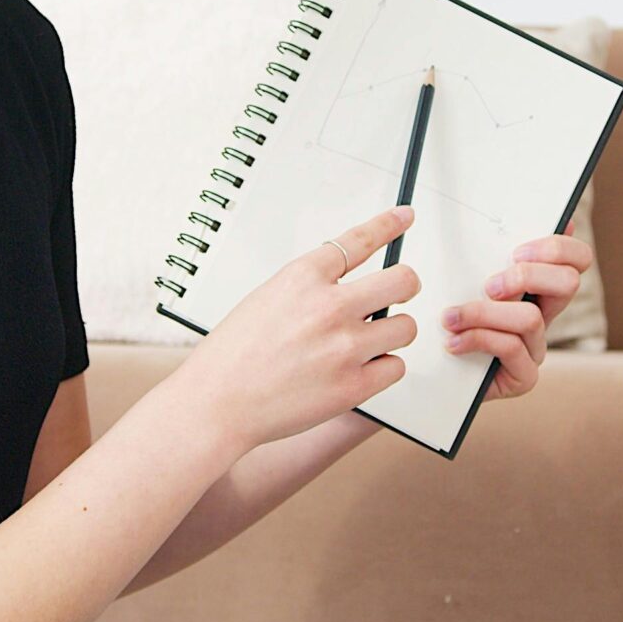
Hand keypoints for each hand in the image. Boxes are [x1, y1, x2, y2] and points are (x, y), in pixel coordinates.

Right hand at [164, 205, 421, 453]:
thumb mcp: (267, 298)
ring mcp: (345, 347)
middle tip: (399, 294)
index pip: (361, 239)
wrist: (216, 403)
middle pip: (403, 280)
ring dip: (392, 333)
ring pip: (406, 327)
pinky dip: (382, 369)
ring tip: (368, 343)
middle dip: (406, 286)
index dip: (389, 225)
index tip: (403, 217)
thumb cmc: (233, 356)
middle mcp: (329, 306)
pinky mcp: (353, 386)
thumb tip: (351, 288)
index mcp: (303, 277)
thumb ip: (311, 289)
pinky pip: (395, 367)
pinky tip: (359, 370)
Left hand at [439, 216, 595, 401]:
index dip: (558, 247)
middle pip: (569, 282)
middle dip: (527, 276)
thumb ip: (481, 253)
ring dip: (485, 313)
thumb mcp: (463, 279)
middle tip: (489, 285)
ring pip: (531, 318)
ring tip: (452, 317)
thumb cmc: (449, 319)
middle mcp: (545, 315)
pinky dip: (477, 339)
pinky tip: (452, 342)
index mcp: (538, 285)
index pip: (577, 258)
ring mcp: (537, 348)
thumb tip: (500, 214)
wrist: (435, 375)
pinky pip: (511, 348)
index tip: (516, 251)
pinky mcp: (524, 377)